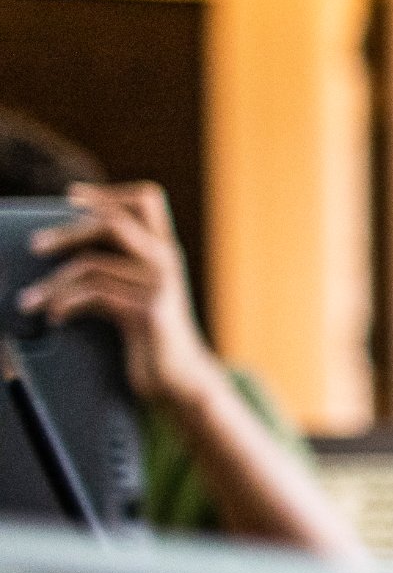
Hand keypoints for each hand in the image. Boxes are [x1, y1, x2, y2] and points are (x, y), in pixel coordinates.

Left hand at [19, 182, 219, 405]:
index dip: (108, 193)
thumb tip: (68, 249)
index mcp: (165, 251)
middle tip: (35, 245)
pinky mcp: (148, 311)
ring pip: (92, 264)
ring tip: (29, 301)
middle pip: (113, 222)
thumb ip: (119, 268)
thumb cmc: (153, 338)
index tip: (72, 197)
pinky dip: (66, 305)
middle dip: (68, 231)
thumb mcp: (139, 294)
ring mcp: (160, 285)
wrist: (182, 379)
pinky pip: (95, 295)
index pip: (146, 199)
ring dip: (52, 284)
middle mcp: (166, 261)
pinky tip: (56, 318)